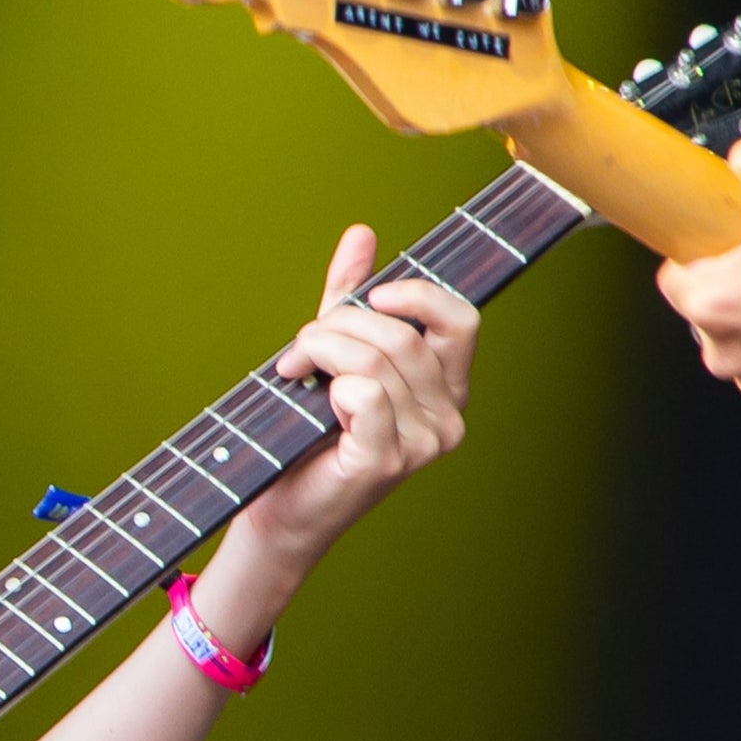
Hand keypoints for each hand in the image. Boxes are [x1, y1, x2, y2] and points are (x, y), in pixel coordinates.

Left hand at [198, 225, 478, 643]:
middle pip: (402, 334)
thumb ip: (351, 296)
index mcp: (447, 389)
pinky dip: (328, 385)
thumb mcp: (333, 351)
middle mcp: (448, 418)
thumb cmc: (308, 434)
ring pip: (376, 359)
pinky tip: (313, 402)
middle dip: (341, 325)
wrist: (280, 506)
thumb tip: (362, 235)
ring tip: (294, 370)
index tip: (373, 295)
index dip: (418, 294)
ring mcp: (422, 444)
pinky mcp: (387, 461)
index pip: (461, 320)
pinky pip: (363, 394)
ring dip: (321, 351)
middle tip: (301, 348)